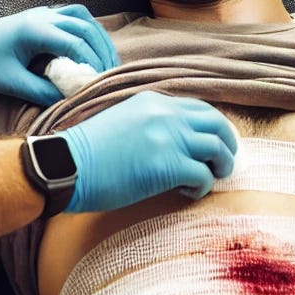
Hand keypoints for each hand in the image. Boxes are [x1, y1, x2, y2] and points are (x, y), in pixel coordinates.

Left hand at [0, 4, 118, 105]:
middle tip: (111, 74)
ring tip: (108, 60)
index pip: (75, 44)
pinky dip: (89, 28)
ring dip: (99, 37)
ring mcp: (44, 13)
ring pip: (84, 17)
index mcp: (35, 30)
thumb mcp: (10, 83)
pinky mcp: (43, 15)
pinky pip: (75, 15)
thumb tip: (68, 98)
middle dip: (102, 51)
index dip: (91, 64)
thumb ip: (41, 92)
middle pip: (86, 27)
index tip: (97, 82)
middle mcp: (44, 16)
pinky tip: (92, 45)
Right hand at [58, 91, 237, 211]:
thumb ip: (151, 124)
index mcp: (156, 101)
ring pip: (218, 149)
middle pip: (218, 125)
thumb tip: (173, 142)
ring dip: (221, 167)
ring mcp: (170, 138)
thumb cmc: (87, 151)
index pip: (201, 109)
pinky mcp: (169, 166)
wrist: (65, 165)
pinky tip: (188, 193)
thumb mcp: (123, 121)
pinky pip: (204, 176)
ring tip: (211, 179)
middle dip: (229, 145)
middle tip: (226, 162)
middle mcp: (168, 114)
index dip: (214, 128)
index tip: (216, 143)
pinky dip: (202, 187)